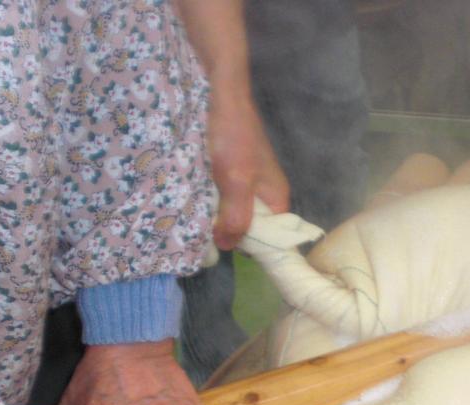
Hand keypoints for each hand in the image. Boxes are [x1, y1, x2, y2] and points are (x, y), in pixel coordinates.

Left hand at [208, 92, 289, 249]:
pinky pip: (221, 194)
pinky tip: (193, 194)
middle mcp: (264, 194)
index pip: (271, 239)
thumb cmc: (234, 136)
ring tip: (195, 212)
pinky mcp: (230, 170)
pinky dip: (209, 196)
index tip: (224, 245)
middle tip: (203, 227)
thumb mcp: (237, 181)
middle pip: (249, 226)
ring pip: (232, 209)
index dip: (250, 246)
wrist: (220, 92)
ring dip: (215, 212)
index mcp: (276, 199)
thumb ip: (236, 217)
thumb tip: (227, 246)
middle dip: (227, 228)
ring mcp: (247, 181)